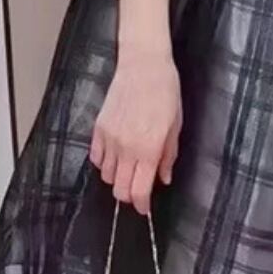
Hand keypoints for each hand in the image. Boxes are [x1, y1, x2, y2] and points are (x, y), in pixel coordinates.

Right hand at [89, 49, 181, 214]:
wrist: (143, 65)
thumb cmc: (166, 92)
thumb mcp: (176, 125)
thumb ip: (168, 155)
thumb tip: (164, 178)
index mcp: (148, 149)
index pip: (139, 190)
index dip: (141, 205)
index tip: (145, 208)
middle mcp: (126, 148)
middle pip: (119, 189)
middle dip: (130, 195)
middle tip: (139, 189)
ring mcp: (109, 139)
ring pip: (107, 176)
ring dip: (118, 178)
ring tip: (130, 167)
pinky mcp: (98, 129)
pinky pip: (96, 158)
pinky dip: (105, 163)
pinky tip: (116, 155)